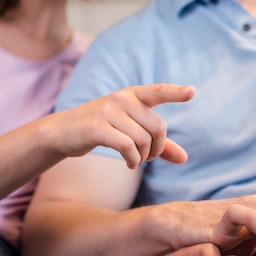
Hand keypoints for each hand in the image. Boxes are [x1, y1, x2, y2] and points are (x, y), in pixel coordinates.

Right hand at [47, 84, 194, 168]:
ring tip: (136, 161)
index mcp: (132, 95)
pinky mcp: (96, 127)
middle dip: (158, 148)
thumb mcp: (130, 130)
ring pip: (143, 140)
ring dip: (144, 157)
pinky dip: (133, 160)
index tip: (192, 91)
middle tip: (148, 157)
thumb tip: (185, 159)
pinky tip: (130, 164)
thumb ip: (159, 144)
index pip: (158, 91)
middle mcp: (122, 99)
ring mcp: (108, 111)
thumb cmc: (102, 129)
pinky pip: (127, 147)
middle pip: (158, 127)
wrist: (63, 131)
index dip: (175, 92)